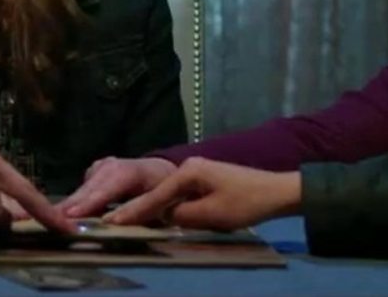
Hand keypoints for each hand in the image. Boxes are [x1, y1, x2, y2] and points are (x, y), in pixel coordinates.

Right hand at [55, 157, 176, 217]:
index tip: (70, 216)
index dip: (88, 204)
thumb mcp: (160, 203)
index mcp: (130, 172)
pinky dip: (74, 203)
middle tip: (48, 221)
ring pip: (82, 190)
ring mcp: (100, 166)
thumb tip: (112, 224)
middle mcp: (110, 165)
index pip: (105, 190)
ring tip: (48, 219)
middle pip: (88, 190)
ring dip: (67, 207)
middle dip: (68, 207)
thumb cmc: (164, 191)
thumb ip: (138, 212)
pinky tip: (61, 215)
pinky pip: (82, 190)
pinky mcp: (93, 172)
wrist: (161, 170)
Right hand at [102, 157, 301, 229]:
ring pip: (166, 193)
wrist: (279, 191)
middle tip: (109, 219)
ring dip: (149, 207)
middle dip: (134, 206)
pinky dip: (164, 204)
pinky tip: (152, 213)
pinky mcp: (203, 179)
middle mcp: (188, 166)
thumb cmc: (247, 202)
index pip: (156, 195)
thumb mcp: (213, 214)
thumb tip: (164, 217)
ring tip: (123, 217)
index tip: (112, 220)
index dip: (134, 210)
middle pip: (156, 191)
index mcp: (188, 171)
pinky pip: (177, 194)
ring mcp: (195, 171)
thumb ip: (183, 216)